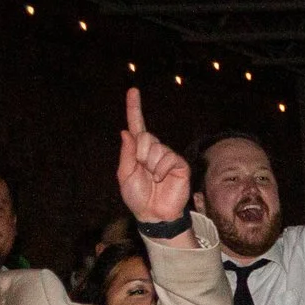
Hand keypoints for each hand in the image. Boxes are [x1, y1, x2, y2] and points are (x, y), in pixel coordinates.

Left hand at [116, 88, 190, 223]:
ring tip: (155, 179)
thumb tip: (127, 131)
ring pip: (156, 148)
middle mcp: (154, 150)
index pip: (136, 126)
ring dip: (151, 165)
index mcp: (138, 151)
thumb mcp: (124, 174)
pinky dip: (162, 170)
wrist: (154, 214)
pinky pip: (168, 158)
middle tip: (144, 171)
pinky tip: (163, 180)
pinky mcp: (179, 165)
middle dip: (140, 154)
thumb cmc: (138, 196)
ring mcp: (167, 157)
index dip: (134, 108)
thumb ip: (126, 153)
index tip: (133, 90)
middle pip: (145, 137)